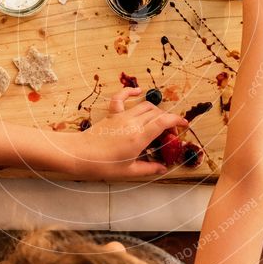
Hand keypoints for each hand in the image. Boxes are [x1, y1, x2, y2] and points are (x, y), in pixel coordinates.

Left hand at [72, 87, 187, 178]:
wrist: (78, 155)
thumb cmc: (102, 165)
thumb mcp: (128, 171)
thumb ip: (148, 168)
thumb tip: (162, 168)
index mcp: (138, 137)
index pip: (163, 122)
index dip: (176, 120)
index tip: (184, 124)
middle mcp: (132, 123)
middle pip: (157, 114)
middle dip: (168, 120)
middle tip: (170, 133)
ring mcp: (122, 116)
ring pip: (145, 106)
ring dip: (156, 111)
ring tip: (159, 121)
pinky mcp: (112, 114)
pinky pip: (122, 98)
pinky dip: (131, 92)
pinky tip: (139, 92)